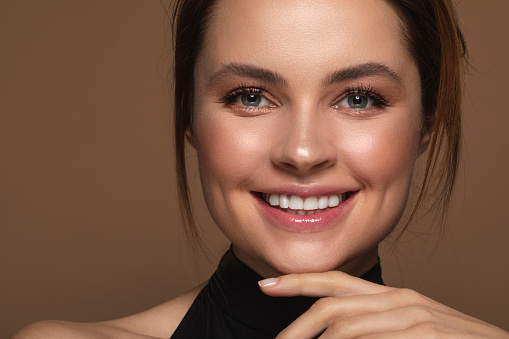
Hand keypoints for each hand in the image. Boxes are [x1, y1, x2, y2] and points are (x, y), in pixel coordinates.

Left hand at [259, 271, 508, 337]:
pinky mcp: (423, 336)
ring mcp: (412, 318)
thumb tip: (334, 335)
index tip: (267, 286)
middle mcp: (398, 301)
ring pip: (345, 327)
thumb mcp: (410, 330)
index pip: (336, 282)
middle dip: (295, 328)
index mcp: (391, 297)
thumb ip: (376, 330)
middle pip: (331, 307)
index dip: (299, 282)